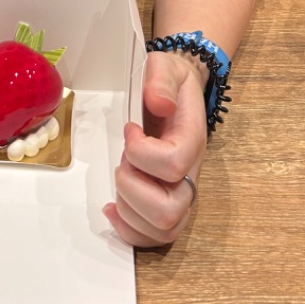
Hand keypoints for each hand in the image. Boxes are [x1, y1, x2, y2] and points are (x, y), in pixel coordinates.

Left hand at [103, 50, 207, 246]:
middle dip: (133, 187)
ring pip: (163, 229)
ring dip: (129, 208)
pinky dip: (128, 230)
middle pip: (169, 210)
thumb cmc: (170, 82)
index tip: (130, 129)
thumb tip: (158, 103)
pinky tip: (112, 208)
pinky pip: (154, 237)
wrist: (178, 92)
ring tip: (122, 177)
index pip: (173, 163)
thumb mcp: (165, 66)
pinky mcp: (169, 204)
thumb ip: (161, 80)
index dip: (140, 151)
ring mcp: (182, 192)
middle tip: (124, 161)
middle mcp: (192, 172)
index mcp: (192, 139)